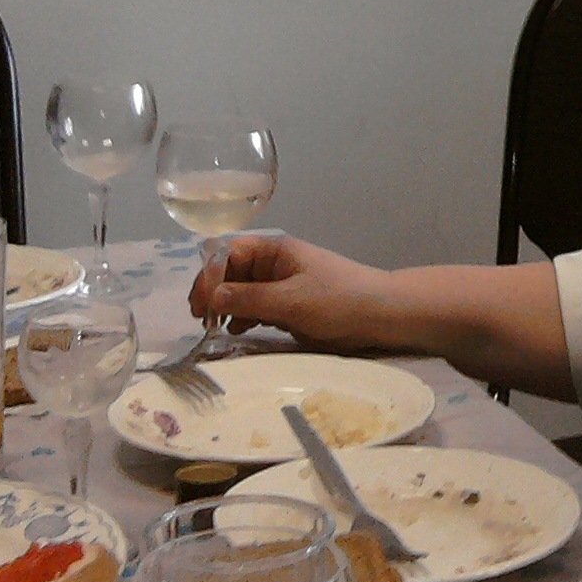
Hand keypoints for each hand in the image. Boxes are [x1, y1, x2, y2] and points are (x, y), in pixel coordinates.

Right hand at [186, 234, 393, 351]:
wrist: (381, 315)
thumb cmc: (337, 300)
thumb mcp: (290, 301)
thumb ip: (249, 299)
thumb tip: (211, 297)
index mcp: (275, 250)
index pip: (229, 253)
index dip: (210, 275)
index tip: (201, 304)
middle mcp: (274, 264)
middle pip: (231, 272)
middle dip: (213, 292)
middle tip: (202, 320)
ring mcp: (282, 284)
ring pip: (242, 291)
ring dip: (226, 306)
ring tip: (216, 328)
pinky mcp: (289, 305)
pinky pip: (257, 306)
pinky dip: (243, 316)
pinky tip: (238, 331)